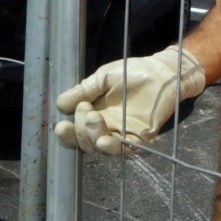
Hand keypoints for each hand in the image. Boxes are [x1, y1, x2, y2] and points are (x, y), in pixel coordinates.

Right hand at [54, 45, 205, 155]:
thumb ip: (83, 90)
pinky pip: (124, 149)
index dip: (67, 133)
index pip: (76, 131)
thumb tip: (59, 105)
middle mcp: (106, 127)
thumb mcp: (102, 78)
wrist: (161, 71)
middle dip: (80, 129)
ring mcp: (123, 133)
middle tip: (87, 110)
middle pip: (85, 142)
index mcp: (94, 114)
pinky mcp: (139, 137)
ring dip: (92, 137)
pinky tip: (104, 140)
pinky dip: (112, 147)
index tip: (61, 125)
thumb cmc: (132, 72)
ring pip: (101, 148)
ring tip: (93, 119)